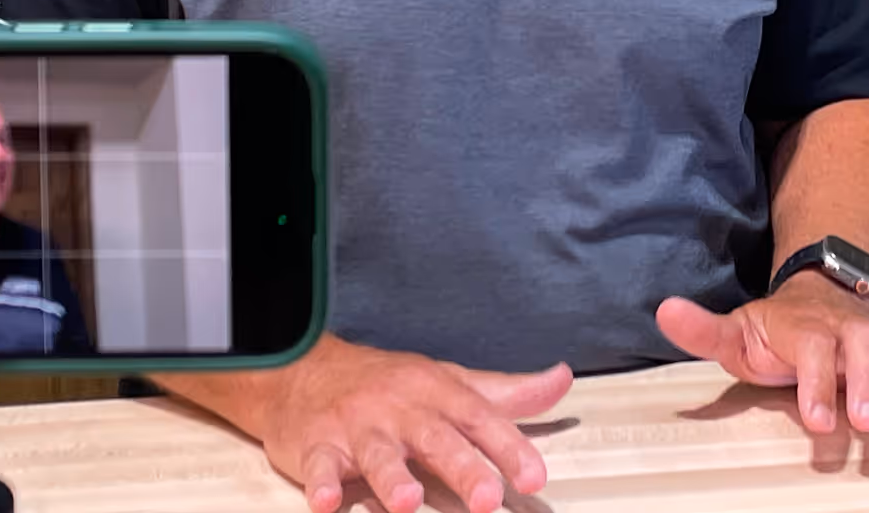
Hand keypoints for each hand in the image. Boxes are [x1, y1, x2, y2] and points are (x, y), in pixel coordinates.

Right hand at [256, 336, 572, 512]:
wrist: (308, 369)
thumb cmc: (390, 383)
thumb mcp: (452, 382)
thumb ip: (507, 393)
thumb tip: (560, 381)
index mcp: (438, 393)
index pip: (481, 419)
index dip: (510, 447)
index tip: (534, 476)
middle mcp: (401, 409)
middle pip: (436, 438)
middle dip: (462, 468)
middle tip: (486, 499)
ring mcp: (358, 427)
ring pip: (377, 454)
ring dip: (392, 479)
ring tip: (406, 503)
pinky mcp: (316, 446)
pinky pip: (318, 467)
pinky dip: (321, 484)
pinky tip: (326, 502)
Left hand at [656, 274, 868, 434]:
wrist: (816, 298)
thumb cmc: (776, 332)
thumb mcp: (737, 332)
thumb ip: (704, 330)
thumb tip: (664, 310)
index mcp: (804, 329)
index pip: (812, 349)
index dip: (816, 383)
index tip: (818, 420)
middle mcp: (846, 327)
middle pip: (863, 344)